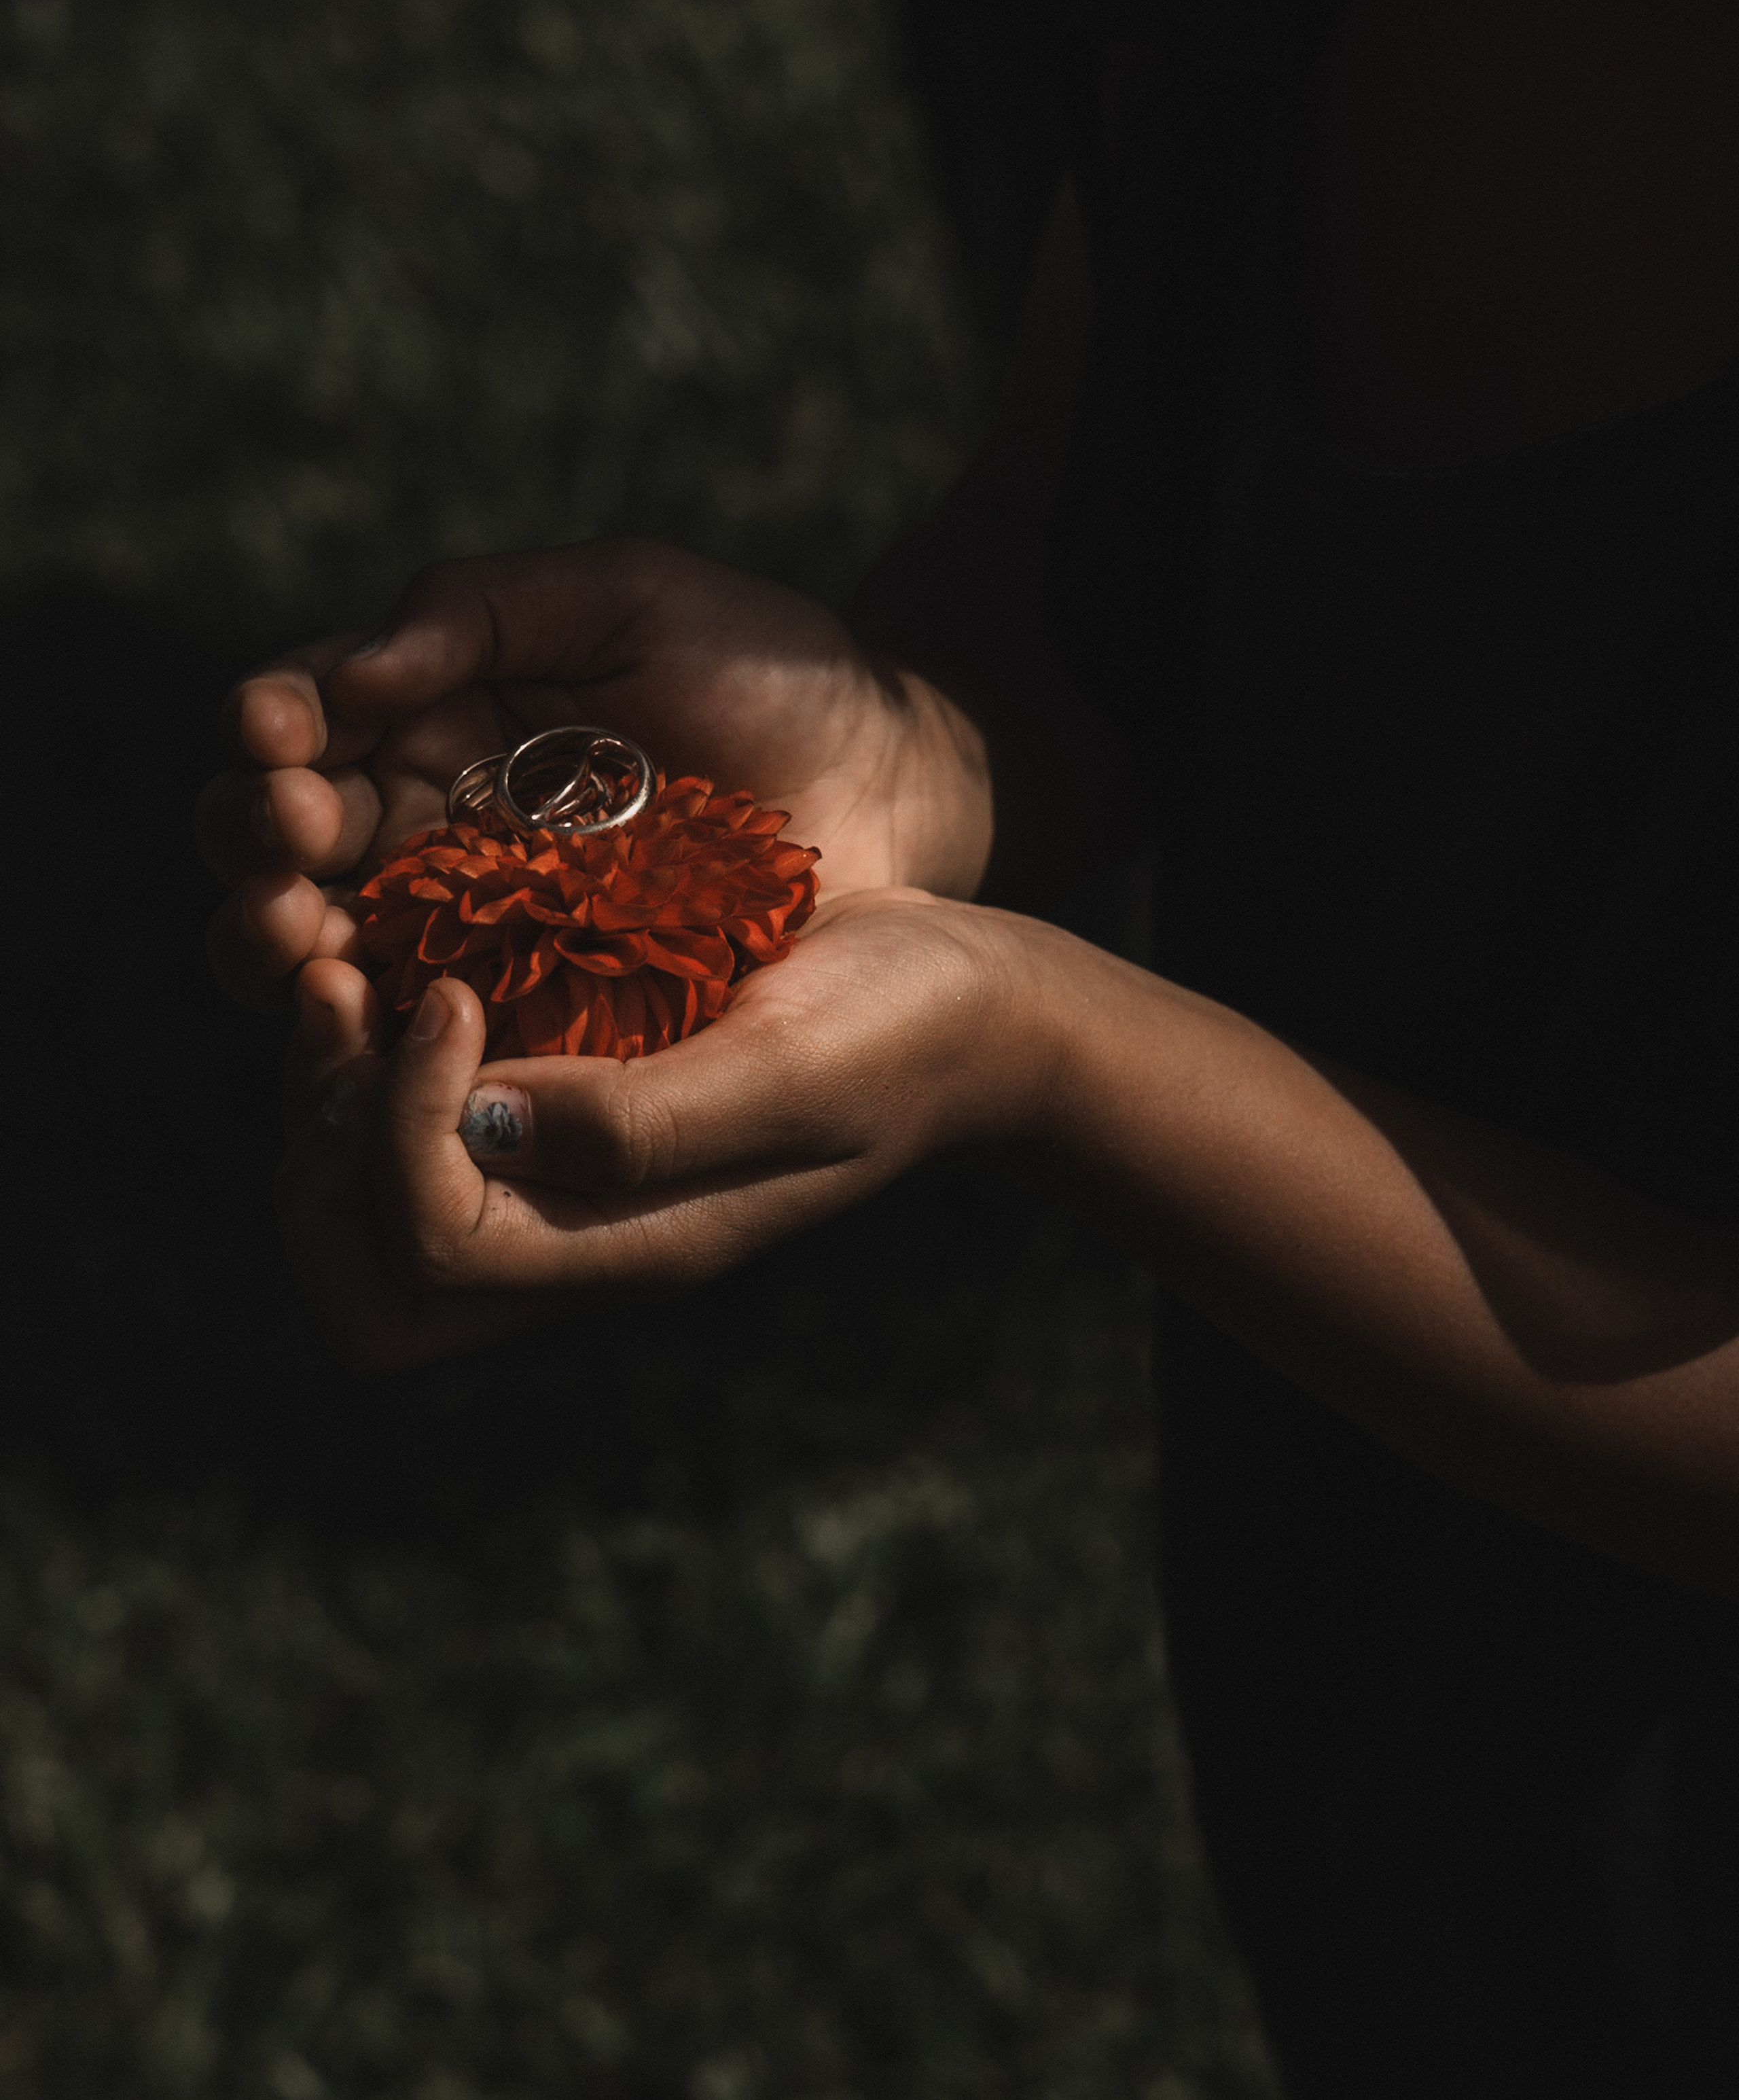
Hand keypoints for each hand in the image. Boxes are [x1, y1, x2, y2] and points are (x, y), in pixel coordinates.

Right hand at [197, 541, 991, 1010]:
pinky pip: (422, 1022)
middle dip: (258, 832)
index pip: (305, 720)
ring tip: (292, 926)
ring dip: (275, 934)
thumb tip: (351, 671)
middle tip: (293, 831)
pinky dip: (370, 1020)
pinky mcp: (530, 1004)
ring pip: (326, 939)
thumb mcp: (627, 596)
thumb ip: (481, 607)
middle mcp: (432, 817)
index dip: (270, 724)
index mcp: (437, 710)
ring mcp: (476, 919)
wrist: (889, 780)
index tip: (277, 727)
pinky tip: (354, 1004)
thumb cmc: (768, 667)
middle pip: (285, 838)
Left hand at [278, 891, 1058, 1371]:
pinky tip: (409, 955)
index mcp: (630, 1248)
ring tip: (350, 967)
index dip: (403, 1126)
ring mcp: (569, 1180)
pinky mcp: (573, 1107)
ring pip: (372, 1202)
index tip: (459, 996)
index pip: (434, 1249)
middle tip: (346, 997)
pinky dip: (383, 1050)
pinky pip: (428, 1117)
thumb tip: (477, 1126)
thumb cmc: (905, 1029)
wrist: (975, 1007)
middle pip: (370, 1280)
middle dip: (322, 1142)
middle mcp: (578, 1234)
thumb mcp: (794, 1070)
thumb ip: (644, 1119)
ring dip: (332, 1091)